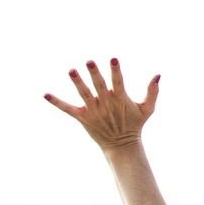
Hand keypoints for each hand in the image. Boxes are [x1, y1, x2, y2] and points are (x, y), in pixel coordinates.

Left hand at [44, 58, 159, 152]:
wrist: (122, 145)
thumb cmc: (135, 125)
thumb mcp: (147, 109)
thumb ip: (152, 92)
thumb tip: (158, 75)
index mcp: (121, 99)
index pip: (118, 82)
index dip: (115, 71)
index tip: (113, 59)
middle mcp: (106, 104)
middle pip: (99, 86)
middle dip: (94, 73)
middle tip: (89, 62)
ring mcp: (93, 111)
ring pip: (83, 94)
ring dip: (77, 82)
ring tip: (71, 71)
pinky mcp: (83, 118)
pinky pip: (67, 109)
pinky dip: (56, 102)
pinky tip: (45, 94)